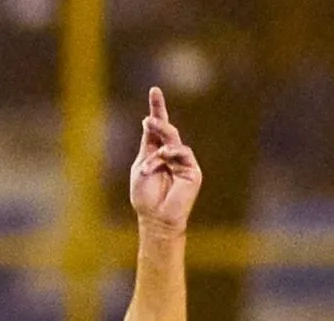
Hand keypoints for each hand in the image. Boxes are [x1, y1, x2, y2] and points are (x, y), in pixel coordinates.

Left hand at [129, 88, 202, 234]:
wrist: (155, 217)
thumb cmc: (145, 196)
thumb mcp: (141, 166)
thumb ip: (147, 145)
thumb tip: (149, 121)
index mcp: (156, 152)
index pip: (157, 128)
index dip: (157, 109)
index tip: (154, 90)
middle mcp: (171, 154)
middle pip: (167, 130)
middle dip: (159, 121)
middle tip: (150, 119)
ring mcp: (183, 161)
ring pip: (173, 141)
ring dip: (159, 147)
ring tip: (152, 155)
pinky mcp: (192, 170)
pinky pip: (182, 154)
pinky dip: (169, 156)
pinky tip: (162, 158)